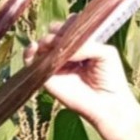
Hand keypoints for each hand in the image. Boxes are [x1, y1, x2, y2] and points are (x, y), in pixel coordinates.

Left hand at [24, 20, 139, 139]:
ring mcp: (93, 47)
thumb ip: (41, 61)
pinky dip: (76, 49)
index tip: (33, 47)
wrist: (102, 110)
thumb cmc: (77, 98)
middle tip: (44, 46)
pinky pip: (87, 44)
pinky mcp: (106, 51)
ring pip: (74, 31)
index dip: (43, 40)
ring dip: (60, 37)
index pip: (54, 38)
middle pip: (63, 30)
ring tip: (54, 48)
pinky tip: (71, 56)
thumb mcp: (51, 79)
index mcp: (68, 54)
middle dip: (50, 37)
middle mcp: (81, 48)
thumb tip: (35, 44)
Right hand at [24, 20, 132, 126]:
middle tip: (63, 39)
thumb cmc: (111, 77)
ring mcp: (56, 63)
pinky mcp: (47, 76)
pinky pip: (31, 62)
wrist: (107, 103)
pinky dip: (28, 53)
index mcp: (82, 44)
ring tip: (51, 44)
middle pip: (54, 33)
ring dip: (44, 41)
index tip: (73, 26)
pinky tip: (33, 48)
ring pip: (42, 45)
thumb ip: (85, 44)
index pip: (69, 27)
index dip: (69, 24)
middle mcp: (67, 52)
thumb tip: (63, 46)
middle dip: (57, 32)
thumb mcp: (105, 52)